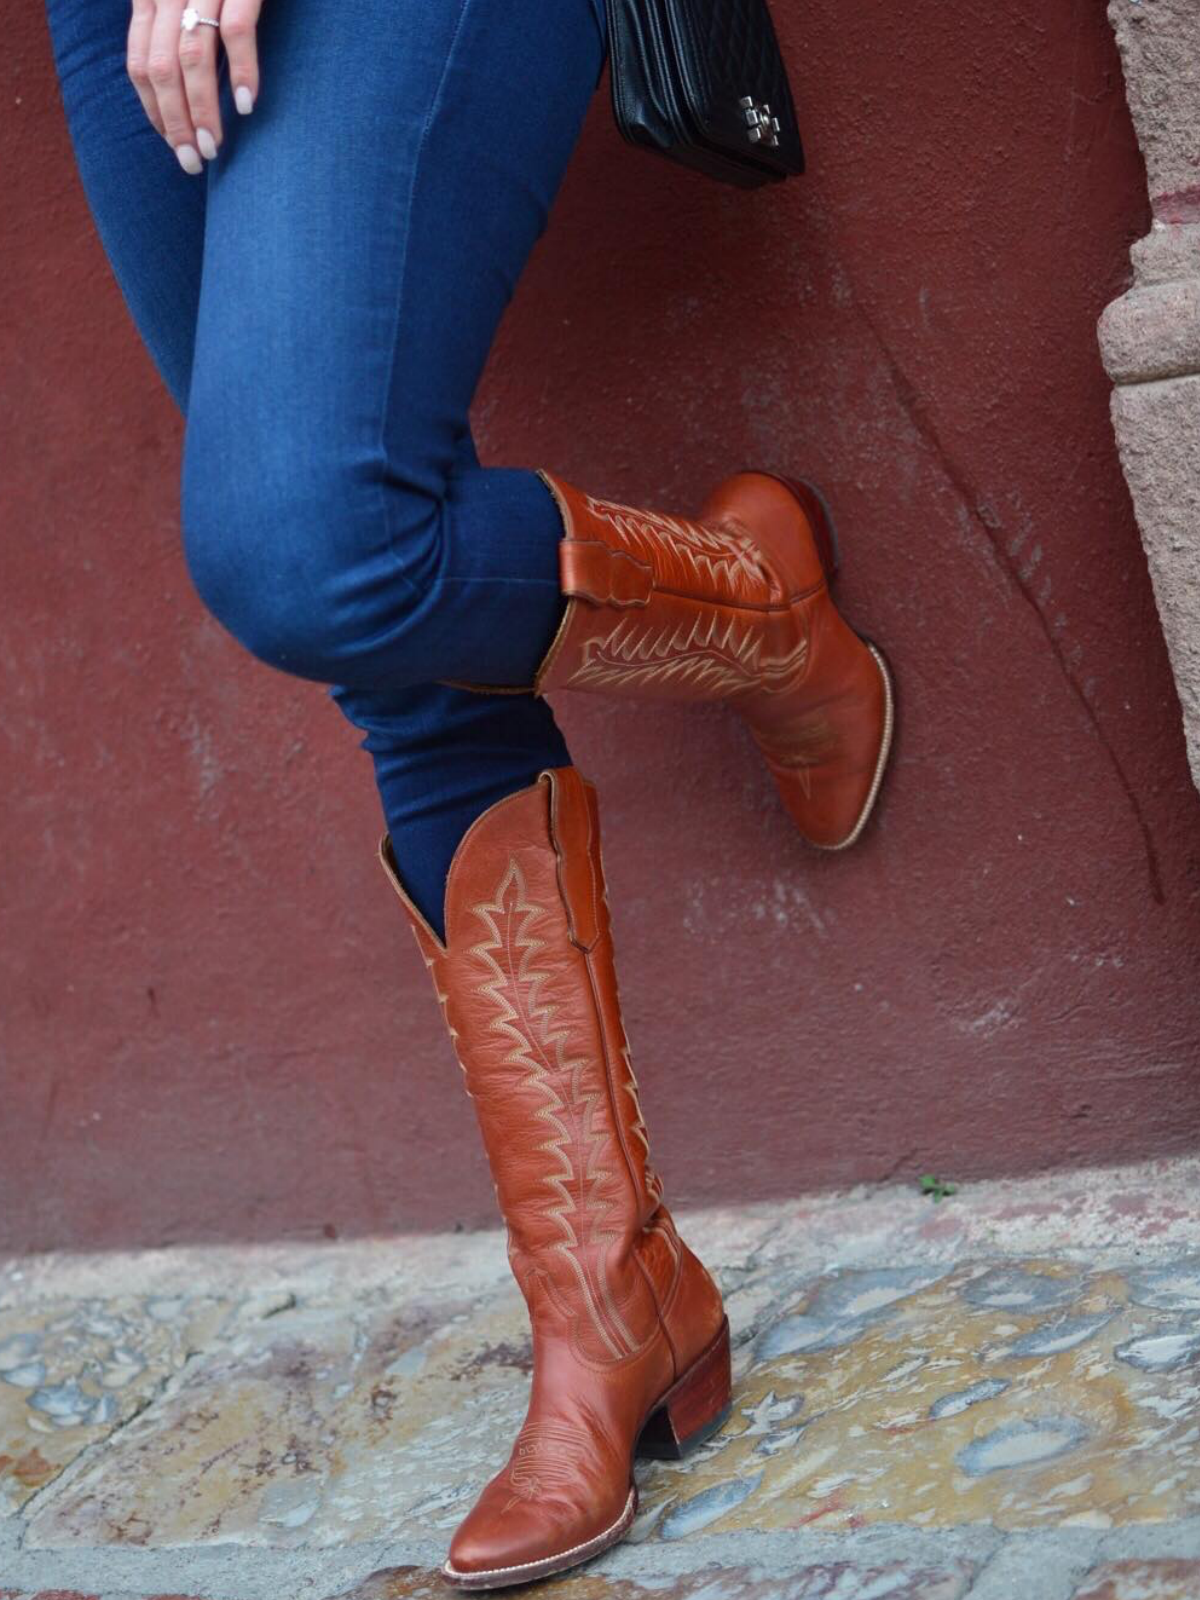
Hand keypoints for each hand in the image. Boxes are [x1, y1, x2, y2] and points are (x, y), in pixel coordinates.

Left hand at [127, 0, 262, 173]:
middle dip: (176, 123)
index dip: (154, 111)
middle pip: (162, 70)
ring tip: (216, 148)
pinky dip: (242, 73)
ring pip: (192, 59)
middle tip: (194, 162)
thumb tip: (181, 84)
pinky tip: (248, 107)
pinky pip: (236, 32)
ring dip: (203, 111)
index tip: (174, 145)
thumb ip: (177, 26)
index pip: (140, 64)